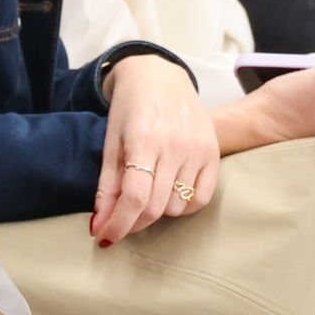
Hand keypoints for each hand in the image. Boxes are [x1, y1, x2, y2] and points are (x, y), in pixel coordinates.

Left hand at [92, 54, 219, 244]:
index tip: (104, 237)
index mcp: (144, 141)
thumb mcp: (111, 144)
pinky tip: (169, 195)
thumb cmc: (129, 110)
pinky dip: (184, 206)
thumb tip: (100, 225)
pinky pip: (202, 198)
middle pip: (156, 207)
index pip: (135, 198)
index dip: (119, 225)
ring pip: (178, 207)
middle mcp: (176, 146)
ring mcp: (199, 150)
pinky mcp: (215, 154)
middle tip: (119, 220)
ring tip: (145, 196)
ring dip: (158, 212)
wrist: (160, 78)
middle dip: (133, 222)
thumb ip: (107, 186)